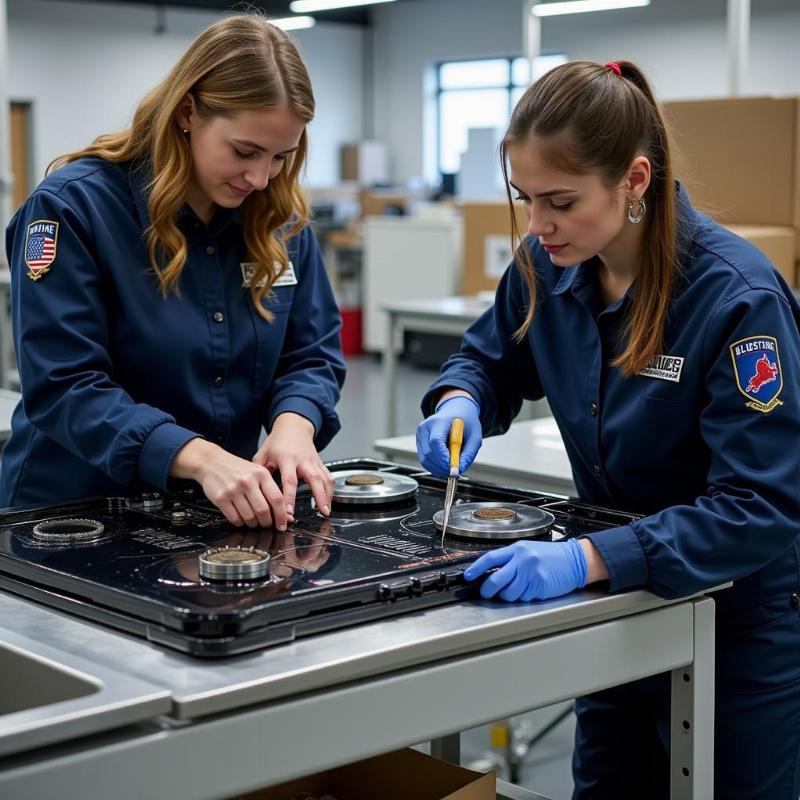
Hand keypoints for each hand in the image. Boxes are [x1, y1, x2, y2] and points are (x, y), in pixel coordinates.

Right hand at [172, 439, 287, 529]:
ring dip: (254, 524)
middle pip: (263, 511)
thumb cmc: (238, 469)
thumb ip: (271, 491)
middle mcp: (248, 481)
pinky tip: (241, 518)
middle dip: (267, 522)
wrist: (211, 462)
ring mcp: (233, 490)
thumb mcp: (257, 472)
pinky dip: (240, 523)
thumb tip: (286, 514)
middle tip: (266, 524)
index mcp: (261, 474)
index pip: (277, 499)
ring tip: (254, 522)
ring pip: (249, 517)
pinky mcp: (221, 498)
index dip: (282, 515)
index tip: (283, 525)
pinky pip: (235, 518)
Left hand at [252, 412, 333, 517]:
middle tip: (321, 513)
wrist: (293, 426)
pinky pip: (329, 477)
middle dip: (318, 497)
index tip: (289, 511)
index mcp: (287, 458)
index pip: (289, 480)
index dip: (289, 497)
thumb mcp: (263, 453)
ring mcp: (314, 461)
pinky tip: (329, 502)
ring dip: (328, 496)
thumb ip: (259, 473)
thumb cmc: (277, 441)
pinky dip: (331, 490)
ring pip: (325, 479)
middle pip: (314, 479)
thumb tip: (257, 493)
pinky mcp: (320, 463)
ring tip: (326, 512)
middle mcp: (303, 460)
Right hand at [416, 394, 481, 476]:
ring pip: (425, 459)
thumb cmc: (465, 422)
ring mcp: (420, 435)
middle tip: (455, 471)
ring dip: (438, 468)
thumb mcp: (475, 435)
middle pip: (428, 453)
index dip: (443, 457)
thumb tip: (460, 469)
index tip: (452, 468)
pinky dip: (434, 466)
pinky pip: (424, 460)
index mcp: (439, 421)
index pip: (436, 441)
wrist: (456, 411)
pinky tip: (444, 464)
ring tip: (451, 467)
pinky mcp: (419, 442)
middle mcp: (426, 427)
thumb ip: (469, 453)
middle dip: (442, 466)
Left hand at [464, 538, 587, 601]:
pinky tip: (530, 589)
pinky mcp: (540, 586)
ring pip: (508, 593)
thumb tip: (490, 573)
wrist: (575, 560)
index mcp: (517, 549)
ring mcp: (531, 574)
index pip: (490, 558)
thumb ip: (510, 560)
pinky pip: (523, 597)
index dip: (476, 568)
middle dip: (487, 590)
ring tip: (516, 589)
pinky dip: (523, 597)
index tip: (467, 576)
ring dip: (507, 596)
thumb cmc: (551, 556)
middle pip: (496, 579)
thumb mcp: (528, 550)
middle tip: (486, 593)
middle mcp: (523, 560)